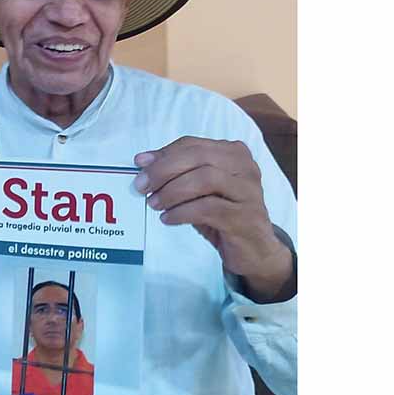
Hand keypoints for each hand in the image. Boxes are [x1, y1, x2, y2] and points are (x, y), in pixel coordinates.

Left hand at [134, 137, 293, 300]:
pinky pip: (208, 208)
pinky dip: (182, 212)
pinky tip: (168, 219)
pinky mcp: (245, 217)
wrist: (254, 250)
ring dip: (172, 191)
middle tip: (142, 186)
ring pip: (205, 179)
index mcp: (233, 153)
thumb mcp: (199, 189)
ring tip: (154, 204)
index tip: (139, 164)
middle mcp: (245, 167)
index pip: (192, 144)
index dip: (163, 153)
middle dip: (164, 170)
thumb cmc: (222, 214)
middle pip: (198, 157)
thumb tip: (142, 161)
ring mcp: (248, 192)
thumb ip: (177, 172)